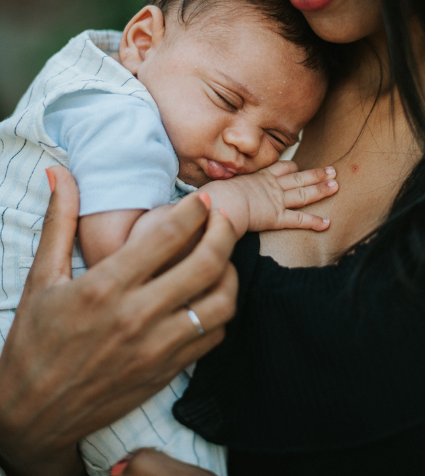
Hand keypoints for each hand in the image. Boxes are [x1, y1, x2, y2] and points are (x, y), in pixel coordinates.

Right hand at [0, 167, 236, 475]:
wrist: (32, 413)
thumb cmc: (34, 341)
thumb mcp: (42, 278)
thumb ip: (60, 221)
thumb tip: (60, 172)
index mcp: (105, 287)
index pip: (167, 235)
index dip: (193, 210)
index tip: (201, 198)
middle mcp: (136, 317)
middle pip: (205, 263)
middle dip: (223, 230)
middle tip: (223, 217)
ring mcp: (156, 348)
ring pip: (220, 303)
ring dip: (230, 272)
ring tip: (222, 256)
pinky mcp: (166, 372)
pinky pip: (213, 336)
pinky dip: (220, 311)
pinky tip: (209, 295)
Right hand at [201, 160, 337, 237]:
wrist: (218, 203)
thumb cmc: (215, 194)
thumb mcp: (221, 182)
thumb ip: (226, 183)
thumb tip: (214, 185)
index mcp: (259, 176)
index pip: (281, 168)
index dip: (292, 167)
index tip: (299, 165)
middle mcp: (271, 186)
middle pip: (299, 178)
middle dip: (317, 174)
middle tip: (332, 170)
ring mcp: (276, 200)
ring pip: (303, 193)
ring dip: (321, 190)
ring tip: (336, 186)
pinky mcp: (276, 217)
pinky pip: (298, 219)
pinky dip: (314, 222)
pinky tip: (327, 223)